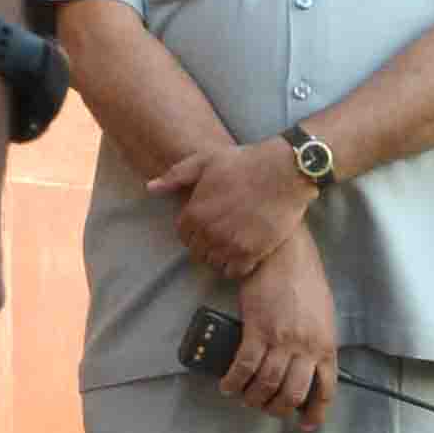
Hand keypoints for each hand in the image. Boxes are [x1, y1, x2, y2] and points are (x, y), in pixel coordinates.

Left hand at [165, 128, 313, 281]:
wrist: (283, 171)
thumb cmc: (244, 162)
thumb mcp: (205, 160)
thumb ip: (175, 176)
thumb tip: (150, 187)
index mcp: (195, 212)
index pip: (183, 235)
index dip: (193, 231)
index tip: (206, 225)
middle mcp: (208, 232)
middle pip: (197, 252)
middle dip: (205, 245)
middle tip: (221, 235)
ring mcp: (230, 244)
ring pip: (215, 264)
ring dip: (220, 257)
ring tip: (232, 245)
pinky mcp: (251, 253)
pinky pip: (236, 272)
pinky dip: (237, 267)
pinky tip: (245, 254)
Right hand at [214, 231, 337, 419]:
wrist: (285, 253)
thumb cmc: (304, 278)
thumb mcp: (323, 314)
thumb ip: (317, 340)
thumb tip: (306, 362)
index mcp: (326, 345)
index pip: (325, 389)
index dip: (314, 412)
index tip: (305, 424)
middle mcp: (306, 347)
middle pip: (292, 394)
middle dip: (277, 409)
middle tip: (265, 407)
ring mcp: (282, 341)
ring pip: (267, 385)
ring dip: (253, 398)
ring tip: (244, 398)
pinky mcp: (257, 331)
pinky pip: (245, 367)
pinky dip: (235, 382)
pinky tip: (228, 385)